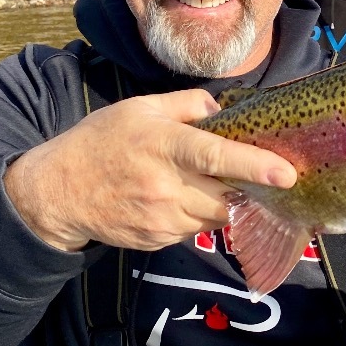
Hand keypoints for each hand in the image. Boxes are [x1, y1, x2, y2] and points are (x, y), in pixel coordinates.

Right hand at [5, 89, 296, 252]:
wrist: (57, 192)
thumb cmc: (101, 142)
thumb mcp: (139, 108)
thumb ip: (186, 105)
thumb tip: (221, 110)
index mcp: (163, 145)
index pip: (216, 157)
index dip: (255, 166)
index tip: (287, 173)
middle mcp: (165, 186)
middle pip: (227, 195)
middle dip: (243, 187)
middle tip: (244, 172)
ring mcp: (161, 219)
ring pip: (216, 216)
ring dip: (220, 201)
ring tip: (199, 182)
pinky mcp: (157, 240)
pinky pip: (195, 230)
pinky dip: (197, 216)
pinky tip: (176, 198)